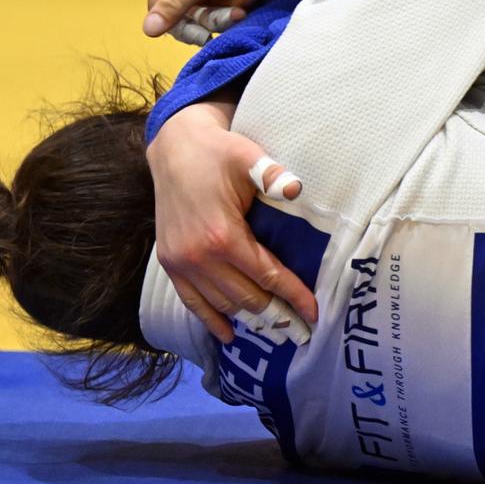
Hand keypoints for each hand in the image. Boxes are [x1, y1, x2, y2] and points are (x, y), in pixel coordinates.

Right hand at [147, 98, 318, 341]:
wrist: (175, 148)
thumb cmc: (219, 153)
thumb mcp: (248, 157)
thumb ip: (272, 175)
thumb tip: (295, 188)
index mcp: (223, 236)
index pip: (268, 276)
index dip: (294, 296)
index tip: (315, 314)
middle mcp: (199, 257)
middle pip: (247, 298)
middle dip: (278, 318)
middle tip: (303, 335)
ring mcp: (181, 263)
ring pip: (221, 304)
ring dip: (250, 321)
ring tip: (277, 335)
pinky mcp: (170, 263)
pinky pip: (191, 301)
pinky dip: (210, 320)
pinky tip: (229, 335)